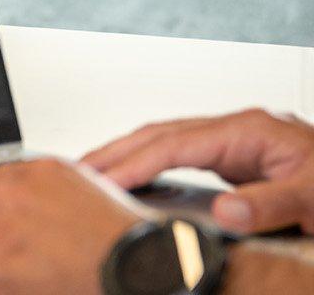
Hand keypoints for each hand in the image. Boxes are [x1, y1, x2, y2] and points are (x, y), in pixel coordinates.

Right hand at [82, 107, 313, 235]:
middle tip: (70, 174)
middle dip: (113, 152)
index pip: (173, 143)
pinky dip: (149, 167)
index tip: (98, 182)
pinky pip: (181, 158)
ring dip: (126, 157)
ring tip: (89, 176)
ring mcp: (239, 144)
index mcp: (251, 131)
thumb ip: (272, 203)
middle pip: (159, 133)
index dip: (132, 163)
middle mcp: (239, 131)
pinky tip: (134, 182)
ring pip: (166, 142)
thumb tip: (222, 210)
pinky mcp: (241, 161)